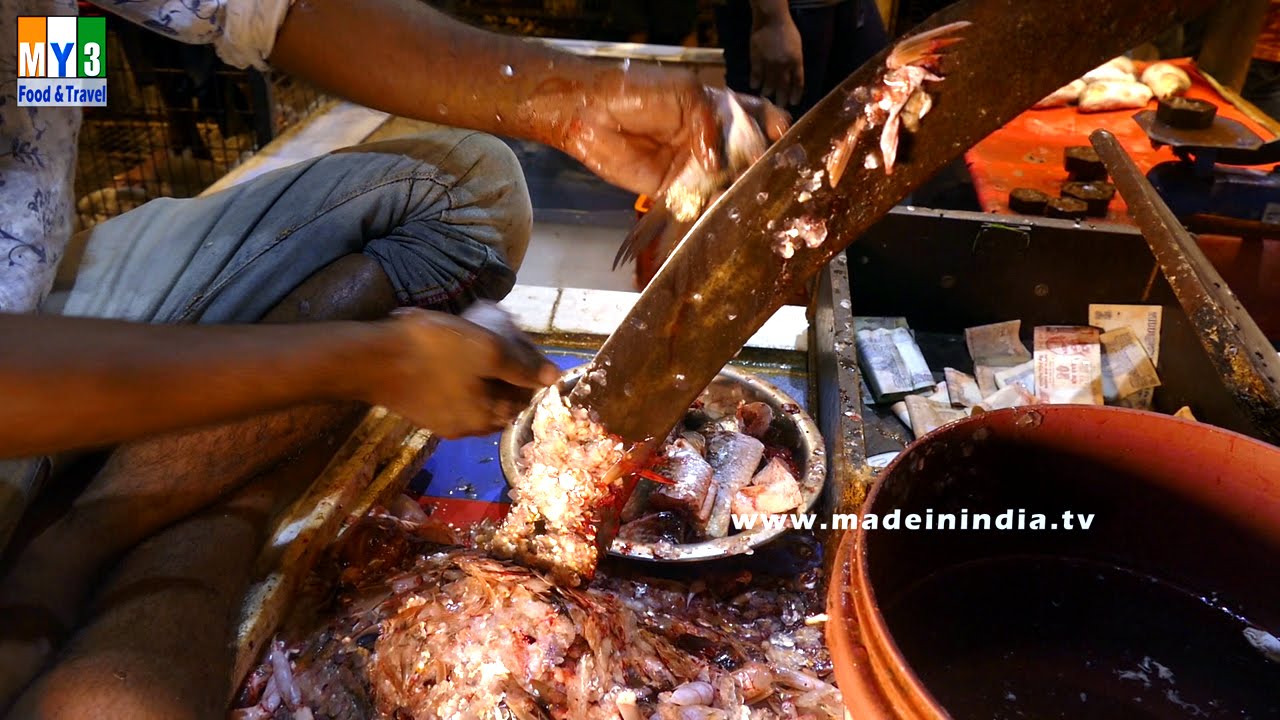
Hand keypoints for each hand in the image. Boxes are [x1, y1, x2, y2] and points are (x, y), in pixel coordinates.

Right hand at [370, 307, 558, 438]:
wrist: (370, 360)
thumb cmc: (433, 351)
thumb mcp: (486, 351)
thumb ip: (521, 366)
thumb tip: (553, 377)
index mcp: (488, 417)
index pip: (526, 396)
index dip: (529, 368)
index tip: (520, 341)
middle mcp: (469, 428)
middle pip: (502, 397)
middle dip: (507, 368)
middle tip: (501, 335)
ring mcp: (443, 421)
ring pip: (478, 394)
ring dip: (483, 370)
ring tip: (477, 341)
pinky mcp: (423, 410)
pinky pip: (454, 392)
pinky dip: (461, 375)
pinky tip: (452, 353)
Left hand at [557, 65, 790, 196]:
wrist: (592, 114)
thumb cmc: (636, 93)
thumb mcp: (682, 95)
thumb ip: (708, 124)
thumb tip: (716, 162)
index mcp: (717, 110)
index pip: (757, 118)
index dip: (774, 129)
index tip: (784, 142)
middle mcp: (710, 140)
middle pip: (746, 157)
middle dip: (760, 169)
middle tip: (772, 181)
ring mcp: (693, 166)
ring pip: (725, 184)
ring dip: (739, 195)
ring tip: (753, 204)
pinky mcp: (673, 190)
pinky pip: (697, 204)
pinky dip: (710, 212)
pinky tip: (724, 217)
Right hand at [750, 13, 804, 108]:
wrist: (772, 20)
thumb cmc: (787, 30)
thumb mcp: (797, 47)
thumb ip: (795, 62)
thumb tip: (793, 76)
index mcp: (796, 61)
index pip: (798, 83)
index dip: (796, 94)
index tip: (793, 102)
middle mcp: (784, 66)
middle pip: (783, 87)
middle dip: (782, 98)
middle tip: (780, 106)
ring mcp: (769, 64)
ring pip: (769, 84)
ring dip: (768, 92)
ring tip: (766, 96)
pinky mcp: (757, 60)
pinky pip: (756, 76)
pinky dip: (755, 83)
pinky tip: (755, 87)